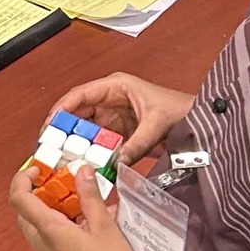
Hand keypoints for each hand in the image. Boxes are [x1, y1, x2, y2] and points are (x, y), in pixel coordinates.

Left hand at [8, 164, 148, 250]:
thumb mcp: (105, 227)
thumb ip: (90, 197)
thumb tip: (81, 171)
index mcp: (47, 231)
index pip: (18, 198)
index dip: (23, 178)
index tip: (40, 168)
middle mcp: (41, 245)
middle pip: (25, 212)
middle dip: (37, 193)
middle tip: (61, 181)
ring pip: (38, 226)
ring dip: (52, 209)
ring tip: (80, 199)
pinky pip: (51, 240)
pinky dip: (62, 225)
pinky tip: (89, 222)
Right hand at [49, 73, 196, 164]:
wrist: (199, 122)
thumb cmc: (180, 110)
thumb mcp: (156, 126)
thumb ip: (136, 145)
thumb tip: (116, 163)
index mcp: (115, 87)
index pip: (80, 95)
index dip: (61, 109)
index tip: (49, 125)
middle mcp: (109, 99)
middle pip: (78, 112)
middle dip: (63, 128)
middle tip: (50, 146)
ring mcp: (113, 116)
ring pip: (85, 128)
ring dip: (75, 141)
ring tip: (62, 156)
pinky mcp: (118, 131)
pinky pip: (98, 141)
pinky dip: (90, 151)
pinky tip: (82, 162)